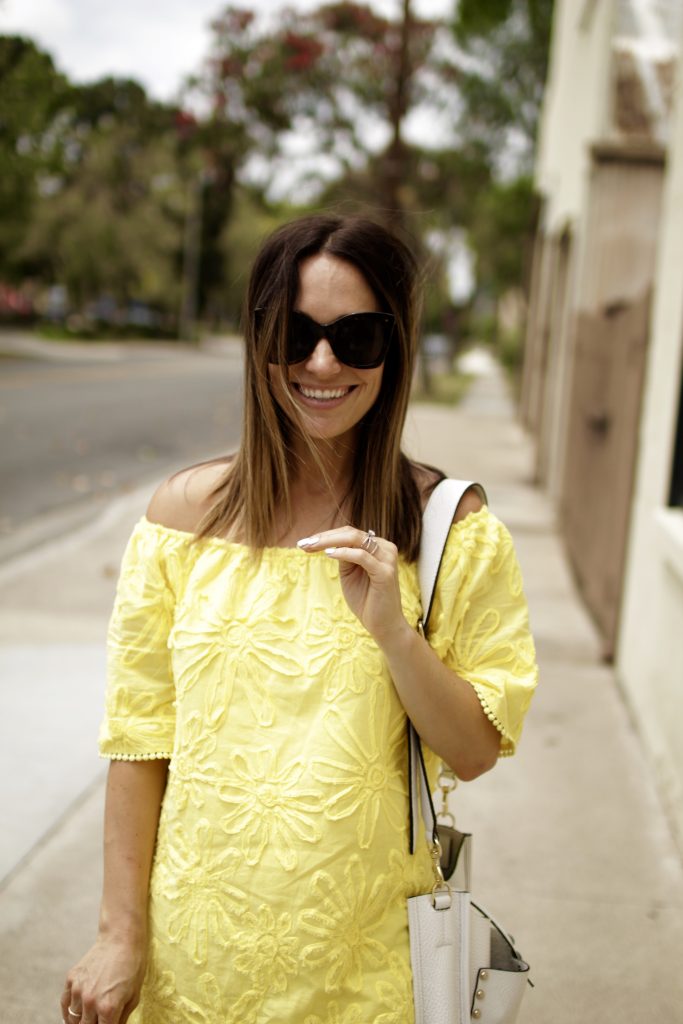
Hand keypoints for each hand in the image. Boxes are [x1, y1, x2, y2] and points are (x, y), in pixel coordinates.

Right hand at [61, 933, 146, 1023]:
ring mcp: (78, 990)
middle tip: (98, 1020)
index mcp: (108, 1008)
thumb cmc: (132, 968)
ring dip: (80, 1022)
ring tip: (88, 1018)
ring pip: (72, 1020)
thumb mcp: (133, 997)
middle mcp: (90, 1001)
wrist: (121, 939)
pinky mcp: (71, 979)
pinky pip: (65, 1004)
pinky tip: (75, 1015)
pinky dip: (68, 1013)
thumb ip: (121, 1019)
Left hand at [297, 526, 411, 647]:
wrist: (383, 625)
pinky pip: (362, 556)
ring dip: (330, 542)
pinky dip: (344, 553)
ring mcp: (387, 559)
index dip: (326, 536)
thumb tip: (328, 543)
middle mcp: (384, 548)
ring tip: (311, 547)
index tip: (304, 543)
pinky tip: (328, 554)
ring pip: (355, 540)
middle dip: (324, 537)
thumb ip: (344, 557)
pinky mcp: (385, 572)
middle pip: (350, 533)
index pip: (349, 533)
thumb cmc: (366, 600)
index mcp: (377, 547)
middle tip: (303, 543)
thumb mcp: (349, 574)